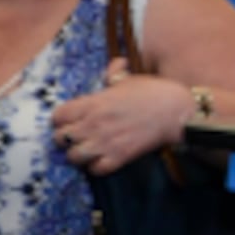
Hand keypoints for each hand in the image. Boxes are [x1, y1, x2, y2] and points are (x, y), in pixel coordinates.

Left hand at [52, 74, 190, 175]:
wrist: (177, 111)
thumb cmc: (154, 92)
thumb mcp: (130, 79)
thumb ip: (115, 74)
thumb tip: (115, 64)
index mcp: (92, 103)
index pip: (57, 116)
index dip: (61, 119)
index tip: (69, 120)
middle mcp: (93, 124)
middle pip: (59, 138)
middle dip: (65, 138)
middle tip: (76, 136)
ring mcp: (104, 142)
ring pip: (73, 157)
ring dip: (78, 154)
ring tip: (87, 149)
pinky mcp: (119, 157)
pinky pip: (95, 170)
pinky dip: (96, 167)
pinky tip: (102, 159)